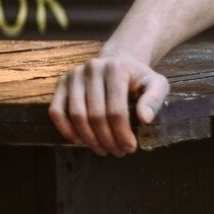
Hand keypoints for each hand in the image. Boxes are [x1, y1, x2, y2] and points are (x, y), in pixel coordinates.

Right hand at [49, 50, 167, 155]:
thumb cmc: (138, 77)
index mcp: (116, 69)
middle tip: (117, 152)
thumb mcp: (156, 84)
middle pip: (95, 115)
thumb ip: (154, 99)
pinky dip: (66, 129)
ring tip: (103, 150)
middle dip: (107, 139)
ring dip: (89, 139)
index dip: (122, 133)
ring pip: (76, 115)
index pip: (116, 109)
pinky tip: (80, 141)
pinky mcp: (61, 83)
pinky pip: (56, 111)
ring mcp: (73, 75)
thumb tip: (145, 119)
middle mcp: (92, 69)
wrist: (118, 61)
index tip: (130, 148)